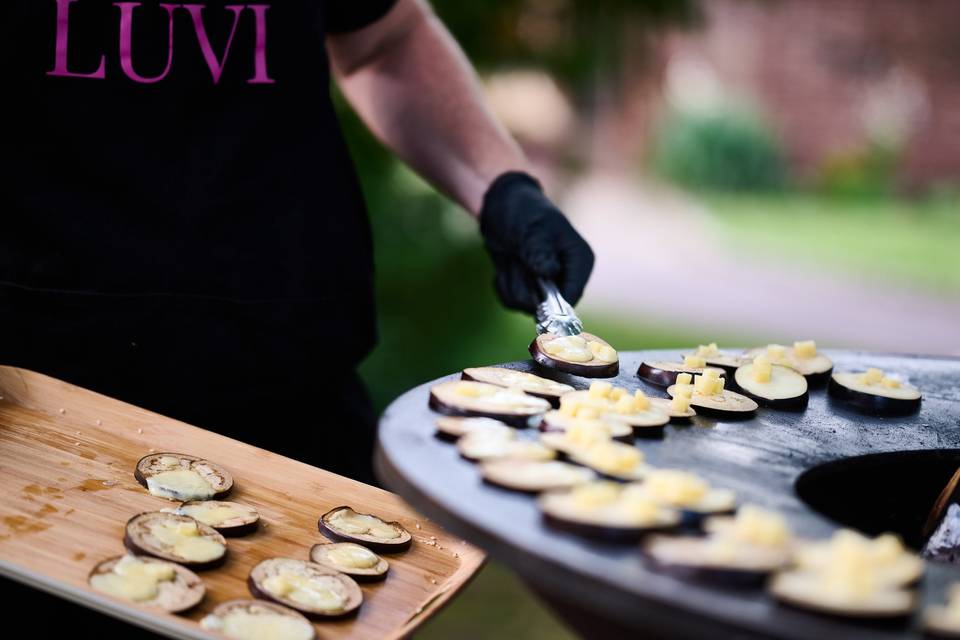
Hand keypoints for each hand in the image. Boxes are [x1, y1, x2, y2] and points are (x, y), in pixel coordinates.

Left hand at [479, 172, 594, 313]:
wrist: (501, 207)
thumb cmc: (523, 211)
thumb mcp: (531, 229)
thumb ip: (540, 252)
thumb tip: (550, 272)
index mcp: (579, 260)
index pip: (573, 294)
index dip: (553, 304)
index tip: (532, 299)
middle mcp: (567, 276)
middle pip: (549, 307)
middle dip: (526, 289)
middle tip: (515, 262)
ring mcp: (548, 285)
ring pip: (527, 306)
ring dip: (512, 284)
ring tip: (510, 258)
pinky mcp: (529, 289)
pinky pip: (513, 301)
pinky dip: (504, 285)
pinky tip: (504, 265)